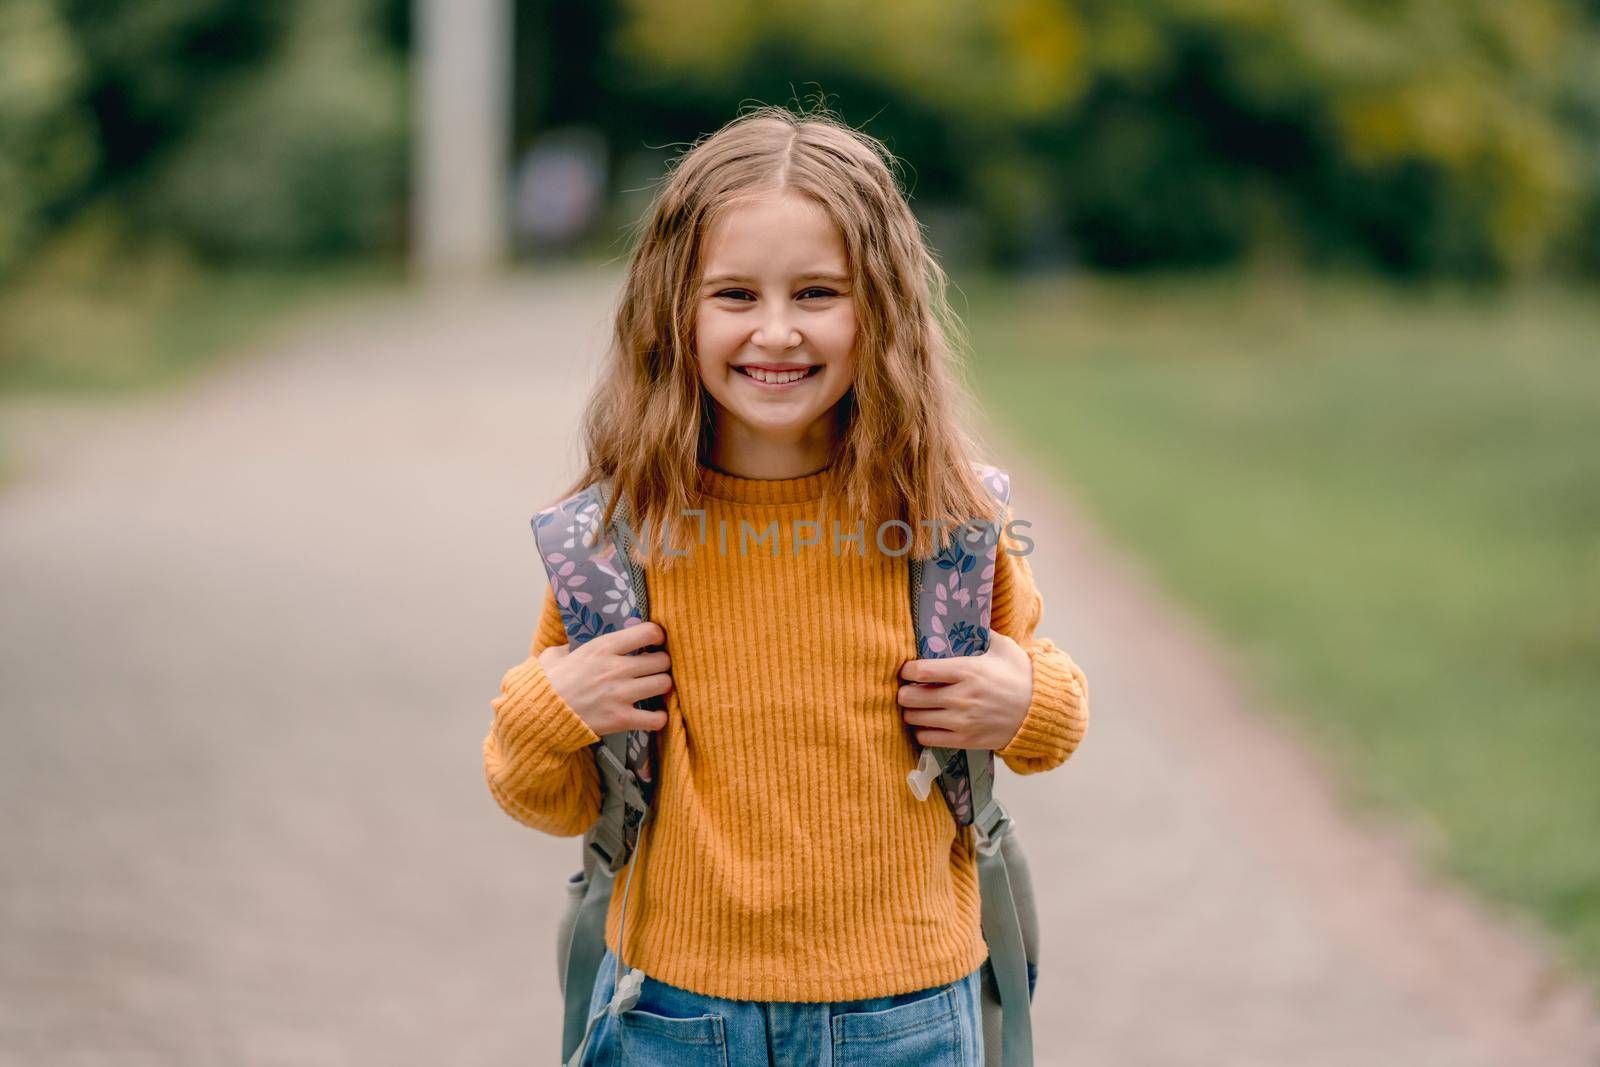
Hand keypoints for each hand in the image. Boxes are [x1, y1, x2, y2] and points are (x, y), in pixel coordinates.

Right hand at [538, 621, 671, 736]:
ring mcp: (621, 695)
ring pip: (663, 684)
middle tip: (654, 668)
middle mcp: (616, 669)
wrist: (538, 715)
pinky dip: (659, 718)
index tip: (655, 641)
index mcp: (603, 648)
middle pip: (661, 660)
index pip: (648, 632)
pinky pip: (656, 719)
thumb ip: (571, 647)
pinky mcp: (621, 719)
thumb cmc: (546, 683)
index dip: (657, 636)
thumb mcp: (555, 655)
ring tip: (653, 688)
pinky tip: (652, 715)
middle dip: (661, 663)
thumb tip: (575, 646)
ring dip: (661, 686)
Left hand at [897, 632, 1031, 749]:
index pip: (921, 670)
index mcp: (968, 671)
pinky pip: (927, 738)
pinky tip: (929, 722)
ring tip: (918, 706)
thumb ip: (981, 633)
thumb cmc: (1020, 675)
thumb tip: (964, 617)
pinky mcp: (965, 740)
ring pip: (915, 718)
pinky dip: (922, 731)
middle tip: (909, 688)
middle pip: (911, 697)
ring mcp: (962, 722)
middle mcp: (961, 697)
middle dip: (904, 691)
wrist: (1041, 711)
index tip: (908, 669)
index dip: (907, 670)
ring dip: (911, 711)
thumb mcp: (1004, 647)